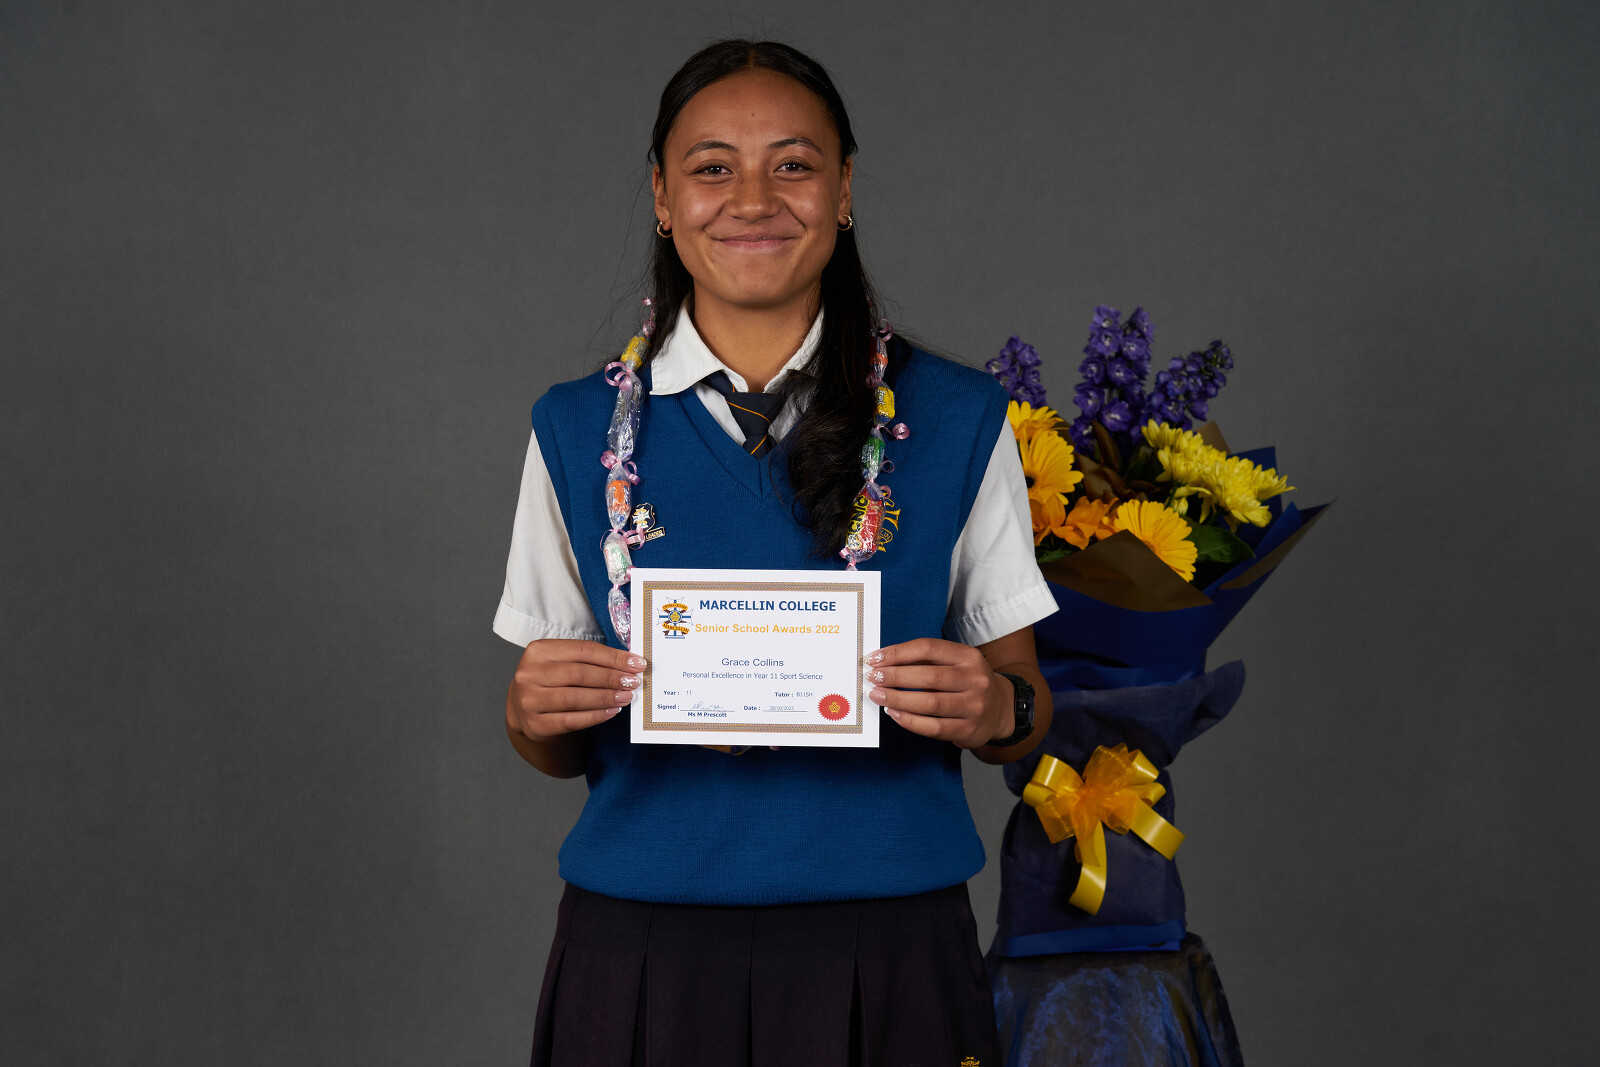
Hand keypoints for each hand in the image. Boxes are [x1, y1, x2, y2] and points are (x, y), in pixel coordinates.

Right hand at [506, 639, 646, 741]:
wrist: (525, 710)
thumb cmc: (551, 681)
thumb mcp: (562, 663)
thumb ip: (589, 660)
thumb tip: (628, 663)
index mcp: (538, 651)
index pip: (582, 650)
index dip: (612, 657)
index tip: (636, 663)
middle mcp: (528, 674)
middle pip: (579, 674)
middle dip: (611, 678)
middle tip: (633, 682)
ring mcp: (528, 700)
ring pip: (575, 698)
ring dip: (606, 698)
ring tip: (626, 697)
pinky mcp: (534, 725)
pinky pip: (571, 721)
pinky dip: (595, 716)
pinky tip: (611, 712)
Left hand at [866, 637, 1012, 749]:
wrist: (1000, 709)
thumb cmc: (966, 682)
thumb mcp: (955, 663)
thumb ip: (925, 660)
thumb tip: (884, 661)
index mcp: (968, 656)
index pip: (928, 648)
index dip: (898, 653)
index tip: (875, 658)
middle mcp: (975, 680)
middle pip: (928, 676)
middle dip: (895, 677)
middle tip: (872, 678)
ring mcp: (974, 706)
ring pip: (930, 704)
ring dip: (898, 699)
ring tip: (877, 695)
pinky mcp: (969, 730)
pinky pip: (934, 727)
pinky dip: (910, 721)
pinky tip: (894, 714)